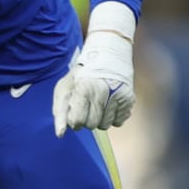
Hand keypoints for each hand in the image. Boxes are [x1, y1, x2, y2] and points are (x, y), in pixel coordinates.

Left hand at [52, 1, 137, 137]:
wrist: (108, 54)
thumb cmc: (81, 75)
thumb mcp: (64, 88)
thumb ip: (60, 112)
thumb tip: (59, 134)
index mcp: (84, 88)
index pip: (77, 122)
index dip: (74, 119)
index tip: (75, 109)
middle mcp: (103, 91)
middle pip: (92, 125)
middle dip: (87, 118)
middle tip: (87, 103)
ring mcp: (118, 95)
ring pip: (105, 126)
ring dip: (100, 118)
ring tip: (98, 102)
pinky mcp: (129, 99)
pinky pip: (118, 122)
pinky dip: (112, 116)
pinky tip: (109, 102)